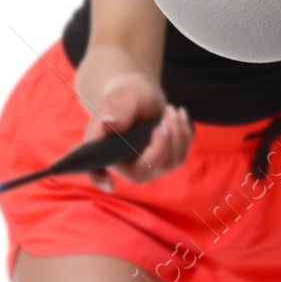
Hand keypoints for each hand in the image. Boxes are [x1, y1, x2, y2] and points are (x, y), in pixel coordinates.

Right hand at [83, 74, 192, 189]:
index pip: (96, 171)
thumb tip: (109, 124)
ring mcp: (146, 168)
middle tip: (166, 119)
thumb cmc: (125, 99)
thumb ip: (118, 111)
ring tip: (170, 110)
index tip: (110, 184)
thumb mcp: (121, 98)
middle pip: (144, 171)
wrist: (140, 97)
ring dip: (176, 133)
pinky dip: (184, 133)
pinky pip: (181, 155)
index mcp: (103, 150)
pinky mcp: (164, 163)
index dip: (100, 179)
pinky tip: (178, 116)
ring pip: (169, 163)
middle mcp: (123, 165)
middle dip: (162, 144)